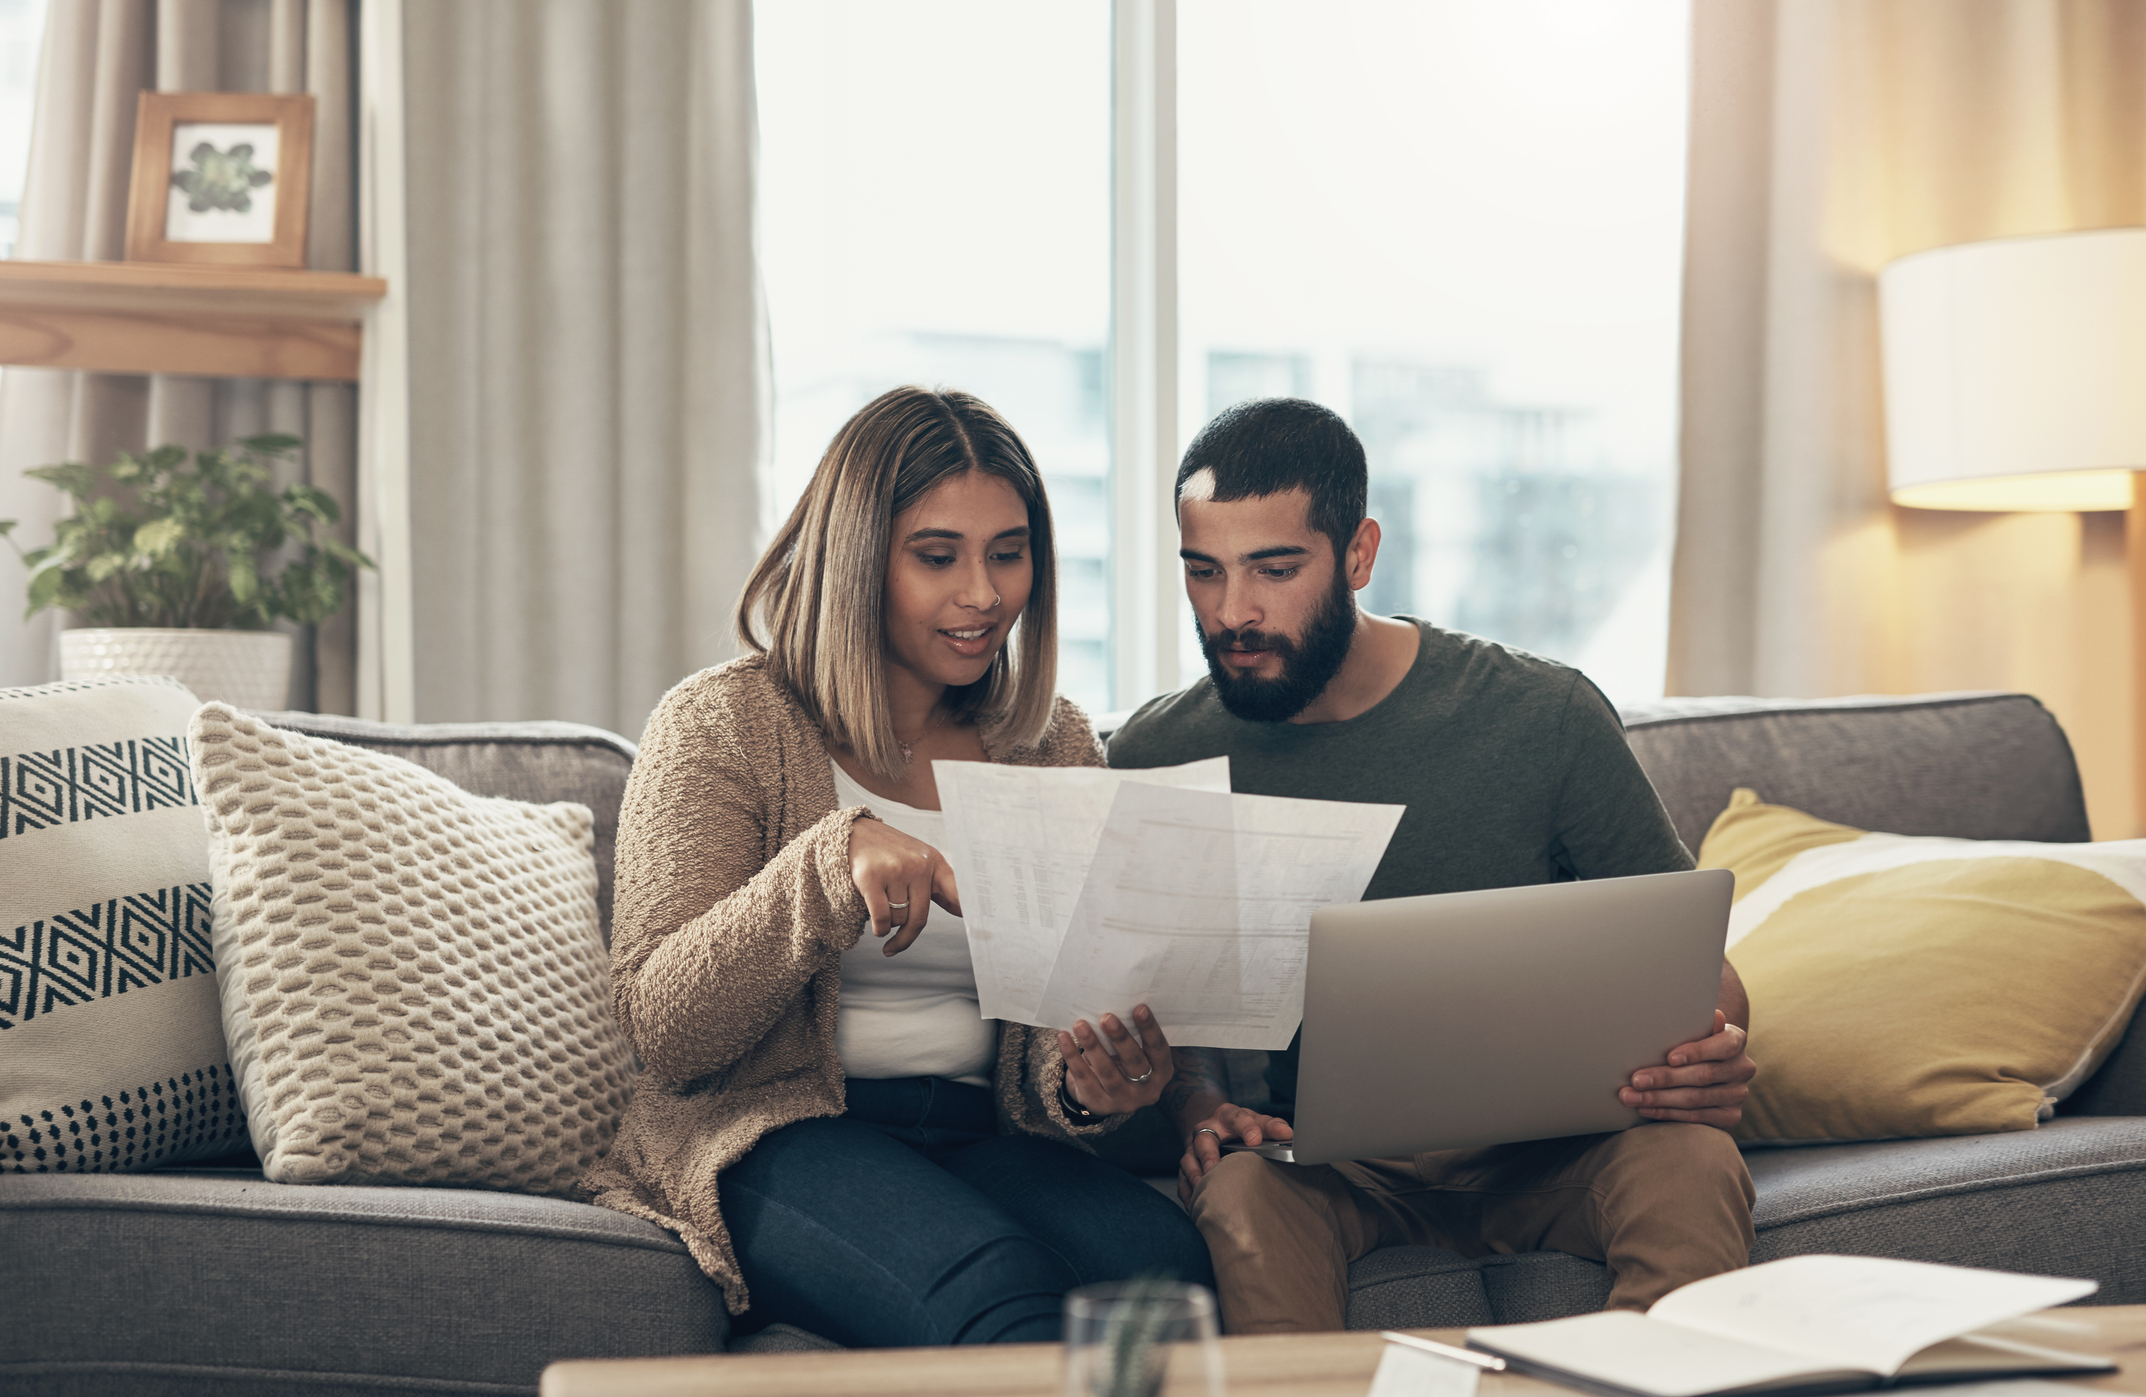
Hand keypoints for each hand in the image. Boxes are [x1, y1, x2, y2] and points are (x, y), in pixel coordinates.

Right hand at [847, 816, 959, 954]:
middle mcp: (917, 865)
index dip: (968, 909)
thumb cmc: (891, 853)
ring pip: (897, 919)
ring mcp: (895, 870)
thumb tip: (964, 912)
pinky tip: (877, 927)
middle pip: (919, 918)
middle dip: (906, 936)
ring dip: (888, 924)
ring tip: (880, 906)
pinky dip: (880, 929)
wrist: (854, 832)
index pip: (956, 891)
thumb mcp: (920, 862)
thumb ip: (940, 887)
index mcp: (934, 862)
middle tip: (895, 946)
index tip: (984, 930)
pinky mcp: (871, 877)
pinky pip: (881, 918)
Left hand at [1055, 1005, 1175, 1117]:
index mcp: (1162, 1071)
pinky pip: (1084, 1078)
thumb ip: (1133, 1034)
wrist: (1108, 1093)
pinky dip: (1072, 1057)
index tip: (1139, 1008)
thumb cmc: (1125, 1060)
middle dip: (1120, 1038)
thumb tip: (1117, 1003)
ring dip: (1093, 1046)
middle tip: (1107, 1018)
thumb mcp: (1137, 1051)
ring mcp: (1123, 1100)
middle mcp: (1147, 1089)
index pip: (1158, 1049)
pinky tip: (1064, 1038)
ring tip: (1080, 1025)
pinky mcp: (1099, 1104)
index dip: (1149, 1029)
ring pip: (1107, 1072)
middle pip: (1134, 1062)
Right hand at [1177, 1103, 1293, 1206]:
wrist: (1214, 1125)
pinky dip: (1187, 1192)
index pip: (1237, 1118)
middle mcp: (1206, 1130)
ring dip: (1194, 1176)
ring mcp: (1193, 1148)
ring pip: (1188, 1160)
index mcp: (1227, 1116)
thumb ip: (1271, 1126)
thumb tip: (1288, 1134)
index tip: (1255, 1140)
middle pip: (1203, 1140)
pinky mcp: (1187, 1164)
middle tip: (1215, 1170)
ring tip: (1203, 1190)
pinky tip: (1195, 1203)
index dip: (1246, 1128)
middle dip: (1208, 1156)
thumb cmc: (1240, 1126)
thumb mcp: (1256, 1120)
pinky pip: (1182, 1179)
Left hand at [1619, 1010, 1755, 1128]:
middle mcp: (1742, 1068)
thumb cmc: (1691, 1041)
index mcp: (1736, 1040)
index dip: (1697, 1052)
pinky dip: (1666, 1113)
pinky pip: (1696, 1117)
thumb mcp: (1693, 1029)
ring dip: (1659, 1099)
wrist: (1705, 1063)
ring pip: (1695, 1099)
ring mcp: (1738, 1094)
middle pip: (1703, 1076)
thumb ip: (1698, 1024)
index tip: (1670, 1058)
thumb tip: (1715, 1015)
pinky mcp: (1730, 1116)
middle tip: (1636, 1080)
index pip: (1723, 1046)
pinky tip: (1645, 1108)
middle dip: (1665, 1078)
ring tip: (1631, 1096)